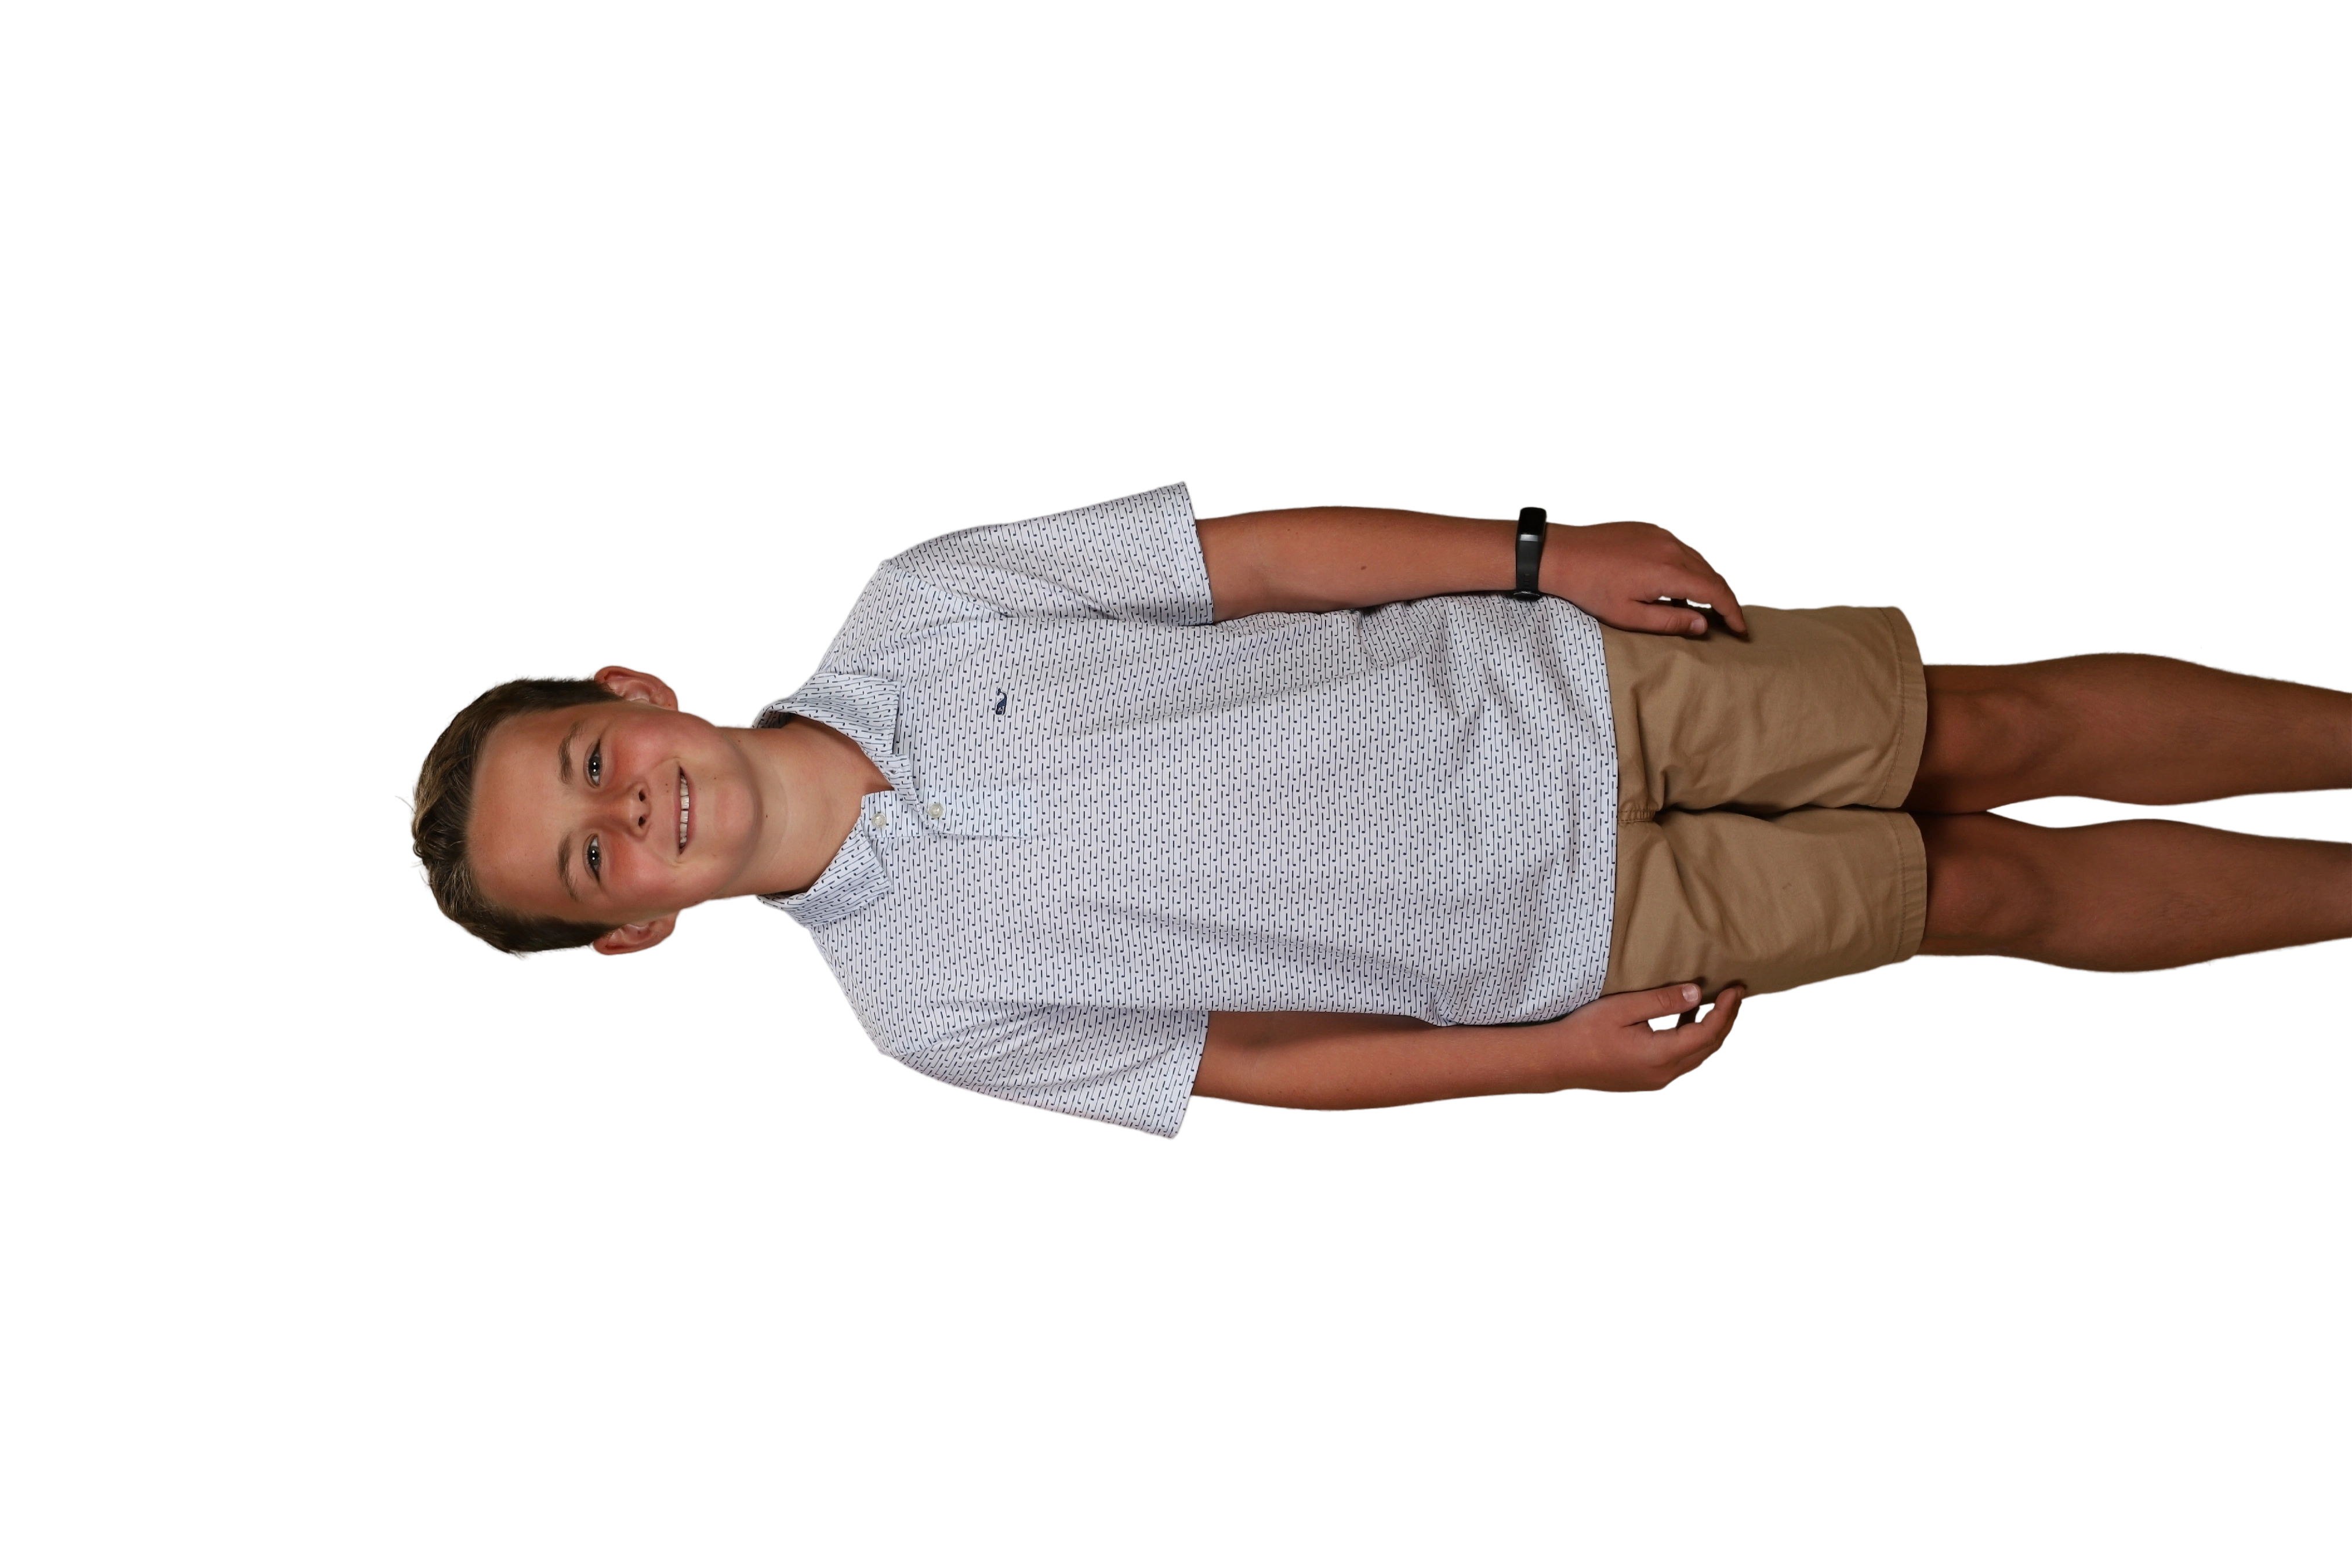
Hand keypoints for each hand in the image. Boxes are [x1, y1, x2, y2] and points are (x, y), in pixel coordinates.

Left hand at [1540, 519, 1748, 638]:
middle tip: (1730, 622)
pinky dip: (1694, 567)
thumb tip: (1703, 626)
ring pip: (1702, 560)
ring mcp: (1663, 535)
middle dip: (1726, 600)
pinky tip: (1684, 584)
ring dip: (1711, 583)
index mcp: (1669, 572)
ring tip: (1710, 607)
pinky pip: (1685, 549)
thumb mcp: (1628, 615)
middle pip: (1714, 575)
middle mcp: (1672, 548)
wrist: (1563, 554)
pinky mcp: (1653, 529)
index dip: (1732, 613)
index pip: (1715, 593)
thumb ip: (1669, 622)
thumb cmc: (1590, 588)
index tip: (1740, 630)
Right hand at [1549, 980, 1747, 1092]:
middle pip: (1708, 1047)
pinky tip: (1686, 1024)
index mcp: (1661, 1055)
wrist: (1556, 1061)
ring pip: (1696, 1056)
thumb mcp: (1623, 1008)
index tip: (1735, 988)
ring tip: (1715, 1007)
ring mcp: (1655, 1080)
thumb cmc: (1584, 1032)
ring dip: (1709, 1032)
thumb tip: (1697, 993)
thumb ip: (1662, 1001)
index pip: (1708, 1032)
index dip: (1725, 1009)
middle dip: (1724, 1020)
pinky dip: (1692, 1042)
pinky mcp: (1646, 1080)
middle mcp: (1664, 1073)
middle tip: (1733, 995)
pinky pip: (1681, 1062)